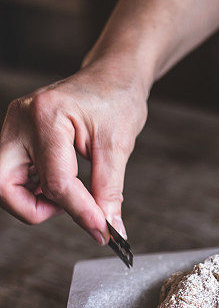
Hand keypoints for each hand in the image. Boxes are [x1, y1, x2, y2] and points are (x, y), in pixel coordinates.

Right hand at [0, 60, 147, 243]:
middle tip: (69, 210)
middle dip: (34, 210)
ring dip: (36, 201)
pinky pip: (15, 175)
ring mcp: (14, 128)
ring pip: (6, 185)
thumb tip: (110, 229)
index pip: (56, 181)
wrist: (112, 77)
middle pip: (5, 186)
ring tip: (72, 194)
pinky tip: (63, 185)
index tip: (102, 231)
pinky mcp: (17, 136)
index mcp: (46, 116)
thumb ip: (109, 191)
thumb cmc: (116, 99)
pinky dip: (37, 190)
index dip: (81, 212)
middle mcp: (20, 121)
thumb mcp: (118, 146)